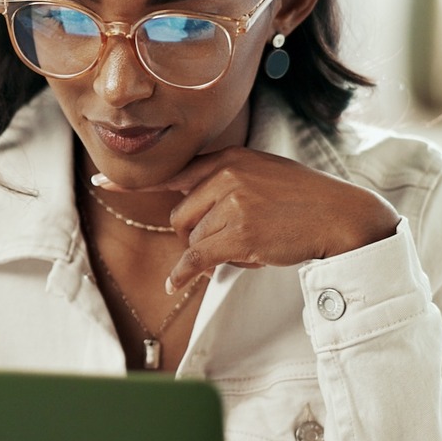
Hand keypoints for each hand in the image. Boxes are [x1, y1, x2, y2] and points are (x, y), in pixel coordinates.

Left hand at [96, 147, 399, 293]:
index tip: (101, 182)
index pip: (174, 172)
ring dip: (212, 252)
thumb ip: (226, 185)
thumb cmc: (304, 200)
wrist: (340, 215)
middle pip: (180, 216)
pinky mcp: (238, 232)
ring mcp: (232, 202)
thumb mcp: (263, 174)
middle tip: (231, 241)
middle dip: (196, 236)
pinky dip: (188, 273)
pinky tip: (179, 282)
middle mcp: (226, 175)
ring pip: (193, 238)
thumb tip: (194, 217)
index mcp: (230, 158)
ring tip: (252, 245)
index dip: (134, 182)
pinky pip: (198, 256)